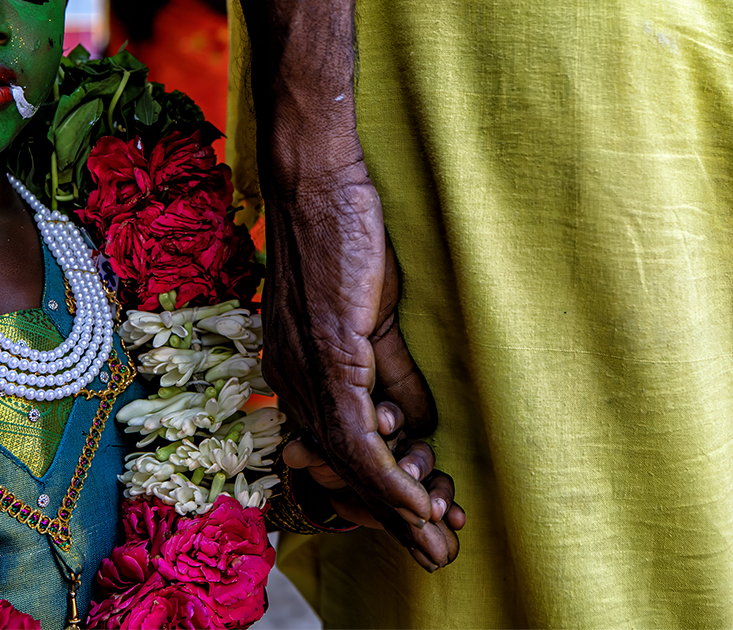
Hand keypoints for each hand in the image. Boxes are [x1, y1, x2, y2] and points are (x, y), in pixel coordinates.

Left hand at [261, 146, 451, 568]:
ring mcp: (309, 372)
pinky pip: (361, 438)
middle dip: (392, 519)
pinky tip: (421, 502)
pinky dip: (392, 477)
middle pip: (343, 472)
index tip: (421, 520)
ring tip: (439, 538)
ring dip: (400, 510)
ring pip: (354, 465)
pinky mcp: (333, 358)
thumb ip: (393, 370)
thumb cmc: (343, 234)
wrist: (318, 179)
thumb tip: (418, 420)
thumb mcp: (373, 315)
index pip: (338, 452)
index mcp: (300, 371)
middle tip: (437, 552)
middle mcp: (294, 381)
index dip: (380, 492)